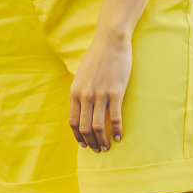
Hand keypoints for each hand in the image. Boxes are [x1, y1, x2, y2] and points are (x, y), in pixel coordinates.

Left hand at [69, 32, 131, 151]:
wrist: (111, 41)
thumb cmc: (97, 57)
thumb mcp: (81, 75)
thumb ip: (79, 92)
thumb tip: (80, 108)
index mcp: (75, 92)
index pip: (73, 122)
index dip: (78, 137)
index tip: (84, 145)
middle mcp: (85, 95)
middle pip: (85, 128)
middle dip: (91, 143)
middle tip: (98, 150)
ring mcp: (100, 94)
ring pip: (98, 127)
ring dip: (103, 141)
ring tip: (108, 147)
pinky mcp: (115, 92)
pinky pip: (115, 118)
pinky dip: (117, 131)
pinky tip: (120, 137)